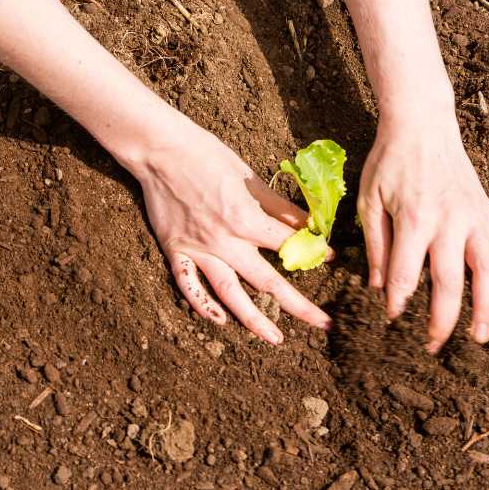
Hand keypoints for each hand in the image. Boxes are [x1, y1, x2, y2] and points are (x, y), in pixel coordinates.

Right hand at [131, 120, 332, 343]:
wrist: (160, 150)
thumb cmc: (206, 155)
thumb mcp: (249, 176)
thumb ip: (278, 206)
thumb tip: (308, 223)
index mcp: (246, 220)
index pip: (288, 244)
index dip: (313, 251)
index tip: (328, 257)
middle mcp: (224, 242)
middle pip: (268, 281)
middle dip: (300, 305)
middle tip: (324, 324)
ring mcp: (198, 250)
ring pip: (230, 294)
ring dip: (254, 320)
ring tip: (275, 339)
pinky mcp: (176, 251)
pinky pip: (190, 286)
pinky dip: (204, 306)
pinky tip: (221, 320)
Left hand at [358, 114, 488, 351]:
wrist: (423, 124)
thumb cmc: (388, 163)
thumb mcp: (369, 201)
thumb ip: (376, 246)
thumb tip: (378, 287)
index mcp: (415, 219)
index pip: (408, 274)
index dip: (399, 303)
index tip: (391, 322)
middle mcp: (451, 222)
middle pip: (451, 282)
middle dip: (442, 319)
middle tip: (432, 346)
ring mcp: (475, 219)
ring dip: (486, 308)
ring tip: (479, 337)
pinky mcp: (488, 214)